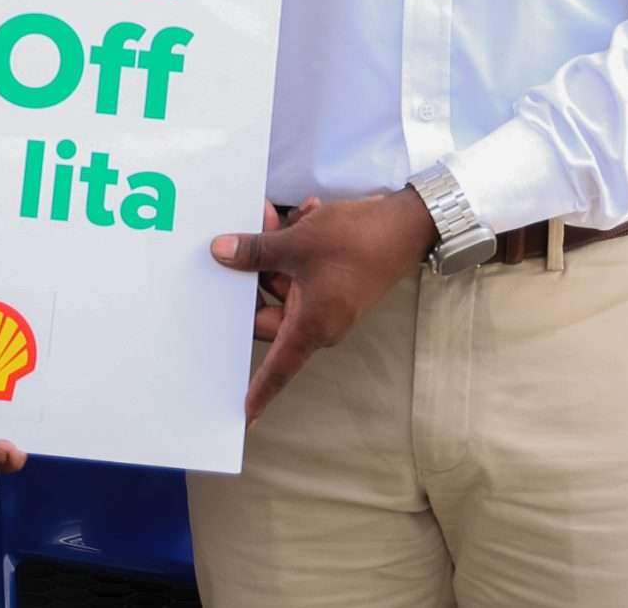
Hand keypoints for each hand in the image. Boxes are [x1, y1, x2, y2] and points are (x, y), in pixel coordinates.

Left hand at [211, 189, 436, 421]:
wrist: (406, 224)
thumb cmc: (357, 242)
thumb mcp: (297, 242)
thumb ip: (255, 251)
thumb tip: (220, 254)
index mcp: (310, 326)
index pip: (278, 367)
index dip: (260, 391)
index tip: (244, 413)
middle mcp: (318, 321)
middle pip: (269, 308)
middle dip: (256, 270)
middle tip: (248, 238)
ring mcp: (326, 301)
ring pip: (283, 280)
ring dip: (277, 248)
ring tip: (280, 215)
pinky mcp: (333, 283)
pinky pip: (302, 269)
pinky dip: (298, 245)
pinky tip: (304, 214)